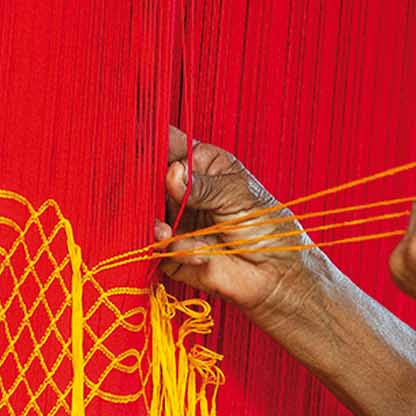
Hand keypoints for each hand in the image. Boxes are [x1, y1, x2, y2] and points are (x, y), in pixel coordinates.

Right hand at [155, 126, 319, 318]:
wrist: (275, 274)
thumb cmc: (265, 225)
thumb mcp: (237, 195)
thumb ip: (202, 185)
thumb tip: (171, 174)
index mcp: (200, 164)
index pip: (167, 144)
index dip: (151, 141)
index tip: (141, 146)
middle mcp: (182, 190)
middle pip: (146, 179)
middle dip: (144, 187)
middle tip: (152, 196)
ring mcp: (175, 219)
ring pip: (144, 213)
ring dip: (153, 222)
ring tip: (167, 231)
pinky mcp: (172, 251)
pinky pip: (156, 247)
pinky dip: (171, 250)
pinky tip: (196, 255)